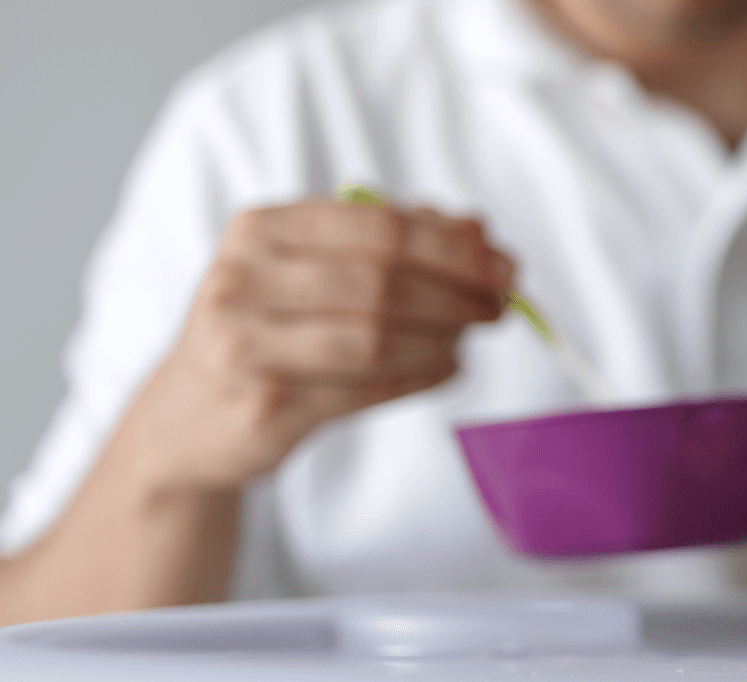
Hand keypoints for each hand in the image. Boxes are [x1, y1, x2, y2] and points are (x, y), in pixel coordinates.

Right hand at [124, 201, 512, 491]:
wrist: (189, 415)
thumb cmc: (267, 327)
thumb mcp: (313, 267)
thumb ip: (393, 242)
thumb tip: (479, 231)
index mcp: (260, 230)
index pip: (378, 226)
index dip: (453, 247)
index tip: (503, 263)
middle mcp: (242, 282)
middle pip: (383, 284)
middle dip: (459, 294)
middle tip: (501, 304)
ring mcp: (246, 348)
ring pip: (379, 340)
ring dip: (444, 339)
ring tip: (469, 336)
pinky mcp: (265, 409)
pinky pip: (369, 390)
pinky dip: (423, 377)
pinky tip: (446, 367)